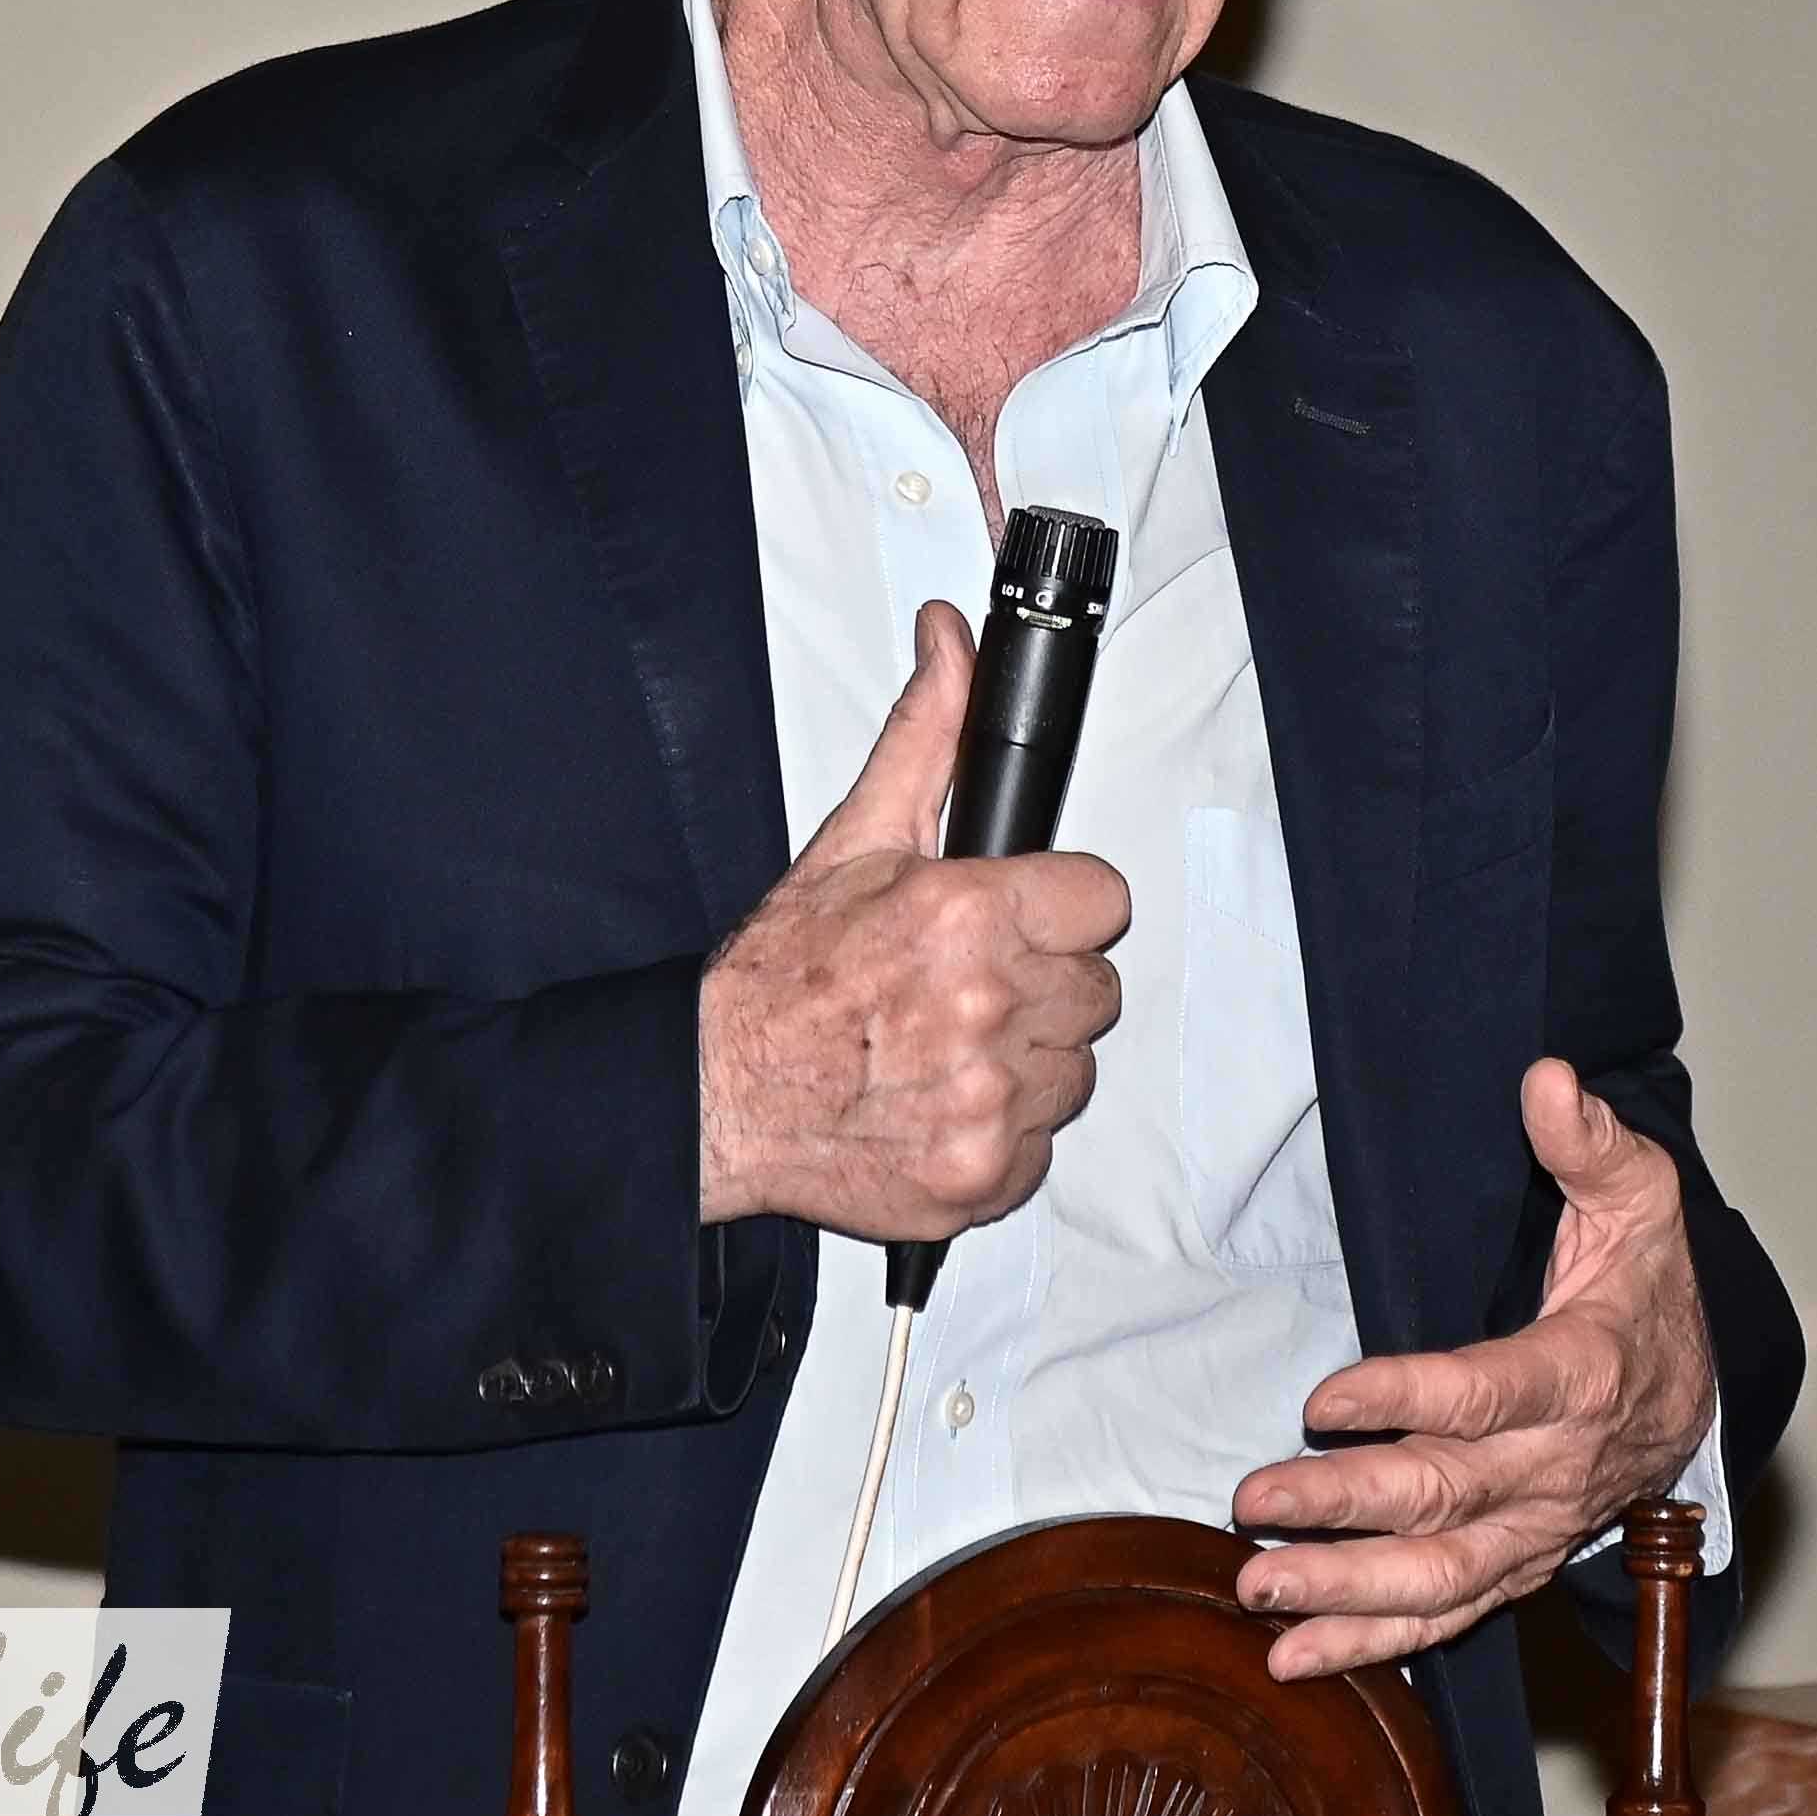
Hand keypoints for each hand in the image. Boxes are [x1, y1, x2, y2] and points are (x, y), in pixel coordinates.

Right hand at [696, 601, 1129, 1235]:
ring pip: (1074, 1068)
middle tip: (963, 987)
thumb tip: (951, 643)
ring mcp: (989, 1098)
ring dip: (1025, 1059)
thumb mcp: (857, 838)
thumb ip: (928, 735)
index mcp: (966, 915)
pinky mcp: (983, 1172)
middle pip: (1095, 988)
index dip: (1060, 908)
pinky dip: (1000, 1131)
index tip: (1021, 920)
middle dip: (1040, 983)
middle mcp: (986, 1007)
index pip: (1102, 901)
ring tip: (944, 1045)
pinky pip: (1044, 1144)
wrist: (714, 1096)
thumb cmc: (780, 978)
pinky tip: (940, 1101)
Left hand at [1227, 1058, 1713, 1677]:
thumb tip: (1544, 1079)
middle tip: (1255, 1498)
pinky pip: (1449, 1616)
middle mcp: (1559, 1467)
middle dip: (1346, 1504)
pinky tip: (1296, 1656)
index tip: (1323, 1399)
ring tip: (1259, 1588)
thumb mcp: (1638, 1198)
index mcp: (1584, 1373)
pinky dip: (1374, 1644)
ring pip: (1442, 1576)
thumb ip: (1589, 1141)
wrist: (1701, 1394)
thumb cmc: (1649, 1287)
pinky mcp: (1519, 1565)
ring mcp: (1539, 1528)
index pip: (1488, 1393)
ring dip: (1345, 1592)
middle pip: (1448, 1496)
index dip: (1406, 1400)